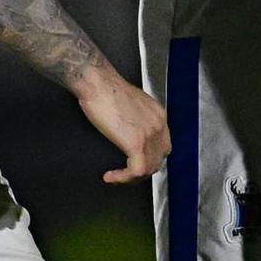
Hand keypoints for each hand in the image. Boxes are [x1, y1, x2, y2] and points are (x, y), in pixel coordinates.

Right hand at [74, 62, 167, 184]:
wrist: (97, 82)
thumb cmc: (106, 89)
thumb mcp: (130, 103)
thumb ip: (136, 119)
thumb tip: (130, 132)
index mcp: (158, 115)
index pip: (163, 147)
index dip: (149, 159)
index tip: (133, 163)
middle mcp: (159, 124)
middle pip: (158, 160)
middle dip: (141, 170)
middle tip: (124, 174)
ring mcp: (149, 134)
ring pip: (148, 169)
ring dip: (131, 178)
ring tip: (116, 177)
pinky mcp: (136, 142)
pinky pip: (136, 170)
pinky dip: (123, 178)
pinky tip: (111, 176)